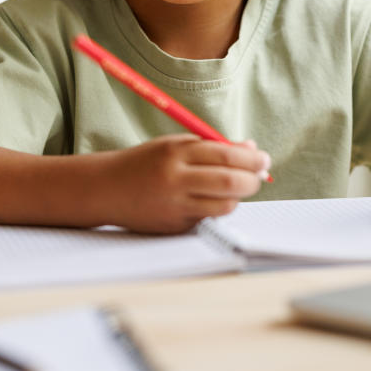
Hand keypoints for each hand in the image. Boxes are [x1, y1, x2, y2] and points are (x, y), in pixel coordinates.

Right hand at [107, 134, 268, 233]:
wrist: (107, 188)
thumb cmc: (146, 163)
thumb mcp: (175, 146)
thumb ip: (213, 147)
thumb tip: (252, 150)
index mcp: (176, 152)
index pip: (226, 155)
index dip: (252, 159)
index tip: (264, 159)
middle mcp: (175, 178)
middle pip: (229, 181)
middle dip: (253, 179)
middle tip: (259, 176)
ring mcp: (175, 205)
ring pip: (224, 205)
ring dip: (238, 198)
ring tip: (236, 189)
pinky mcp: (174, 225)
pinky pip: (208, 218)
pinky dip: (217, 209)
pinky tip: (210, 200)